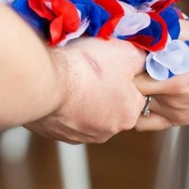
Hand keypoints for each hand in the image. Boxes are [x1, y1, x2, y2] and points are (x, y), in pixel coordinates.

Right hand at [26, 38, 147, 143]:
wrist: (45, 82)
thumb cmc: (86, 69)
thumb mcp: (125, 53)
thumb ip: (139, 60)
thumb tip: (142, 60)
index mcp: (128, 115)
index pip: (136, 95)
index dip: (125, 76)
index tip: (113, 64)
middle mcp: (106, 131)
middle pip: (111, 105)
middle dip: (103, 89)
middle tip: (92, 69)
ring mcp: (79, 135)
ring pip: (86, 113)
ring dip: (82, 98)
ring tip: (72, 78)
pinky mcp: (55, 134)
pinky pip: (63, 117)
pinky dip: (62, 104)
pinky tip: (58, 88)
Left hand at [134, 21, 188, 130]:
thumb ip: (169, 30)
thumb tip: (141, 21)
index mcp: (179, 84)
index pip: (131, 81)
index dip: (124, 63)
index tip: (127, 47)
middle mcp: (176, 106)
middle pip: (132, 95)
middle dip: (127, 75)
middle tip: (134, 55)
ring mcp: (181, 116)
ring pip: (139, 108)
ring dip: (136, 90)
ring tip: (146, 68)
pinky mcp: (185, 120)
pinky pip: (151, 119)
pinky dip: (146, 105)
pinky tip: (155, 83)